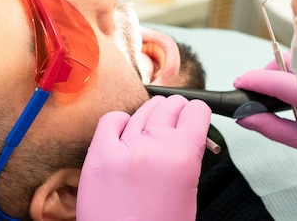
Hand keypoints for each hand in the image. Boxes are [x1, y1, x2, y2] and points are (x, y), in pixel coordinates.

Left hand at [77, 95, 211, 220]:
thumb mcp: (189, 192)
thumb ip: (188, 157)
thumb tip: (186, 132)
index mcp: (183, 157)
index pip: (197, 111)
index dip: (198, 114)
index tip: (194, 117)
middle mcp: (153, 147)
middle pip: (171, 105)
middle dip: (177, 111)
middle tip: (177, 120)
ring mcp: (123, 149)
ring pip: (144, 109)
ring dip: (153, 115)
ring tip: (153, 127)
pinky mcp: (98, 156)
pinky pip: (111, 120)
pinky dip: (121, 122)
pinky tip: (126, 133)